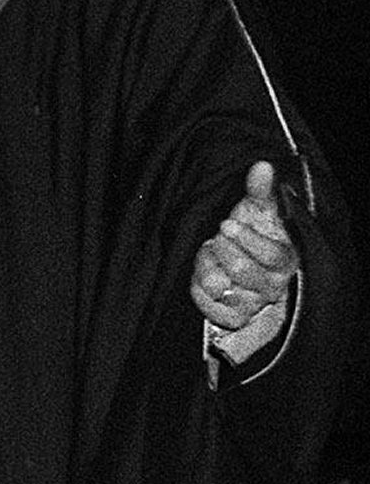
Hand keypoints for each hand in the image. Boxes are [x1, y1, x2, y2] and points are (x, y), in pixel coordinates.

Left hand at [191, 161, 298, 330]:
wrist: (238, 262)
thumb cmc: (251, 231)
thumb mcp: (257, 209)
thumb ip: (261, 189)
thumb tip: (262, 166)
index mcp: (286, 260)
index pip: (272, 255)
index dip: (246, 238)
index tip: (226, 223)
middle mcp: (273, 286)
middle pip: (240, 269)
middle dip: (219, 247)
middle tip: (216, 237)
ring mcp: (252, 303)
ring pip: (219, 286)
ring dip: (205, 264)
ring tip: (208, 252)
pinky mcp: (231, 317)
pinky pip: (208, 306)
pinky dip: (197, 286)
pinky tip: (201, 274)